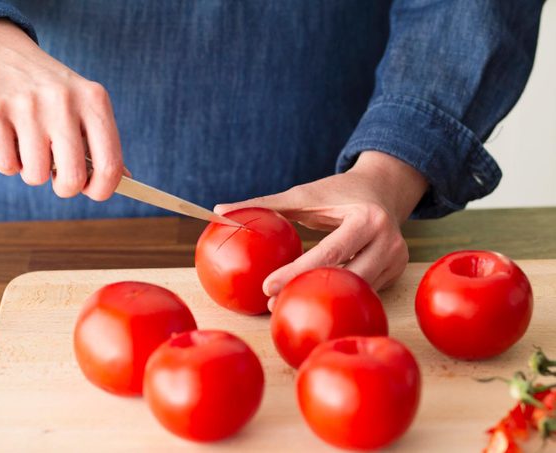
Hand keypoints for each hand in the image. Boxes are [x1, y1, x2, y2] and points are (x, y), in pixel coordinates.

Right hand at [0, 19, 125, 199]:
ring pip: (36, 175)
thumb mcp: (84, 104)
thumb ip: (103, 142)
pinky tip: (11, 142)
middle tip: (58, 177)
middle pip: (73, 177)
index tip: (91, 190)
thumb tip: (124, 180)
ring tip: (32, 152)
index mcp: (94, 100)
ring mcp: (27, 105)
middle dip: (65, 188)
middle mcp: (64, 100)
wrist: (0, 50)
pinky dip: (9, 164)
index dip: (102, 189)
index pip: (110, 164)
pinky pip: (7, 165)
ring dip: (33, 174)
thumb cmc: (51, 91)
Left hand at [214, 151, 427, 310]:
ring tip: (286, 303)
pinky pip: (364, 289)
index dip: (297, 272)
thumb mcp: (304, 194)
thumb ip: (264, 204)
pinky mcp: (397, 271)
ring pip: (356, 289)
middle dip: (308, 290)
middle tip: (271, 302)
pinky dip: (339, 294)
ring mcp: (397, 259)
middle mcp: (389, 241)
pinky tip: (315, 300)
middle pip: (345, 278)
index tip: (266, 287)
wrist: (383, 189)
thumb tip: (219, 211)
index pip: (328, 253)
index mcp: (367, 219)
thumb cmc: (336, 192)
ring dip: (324, 297)